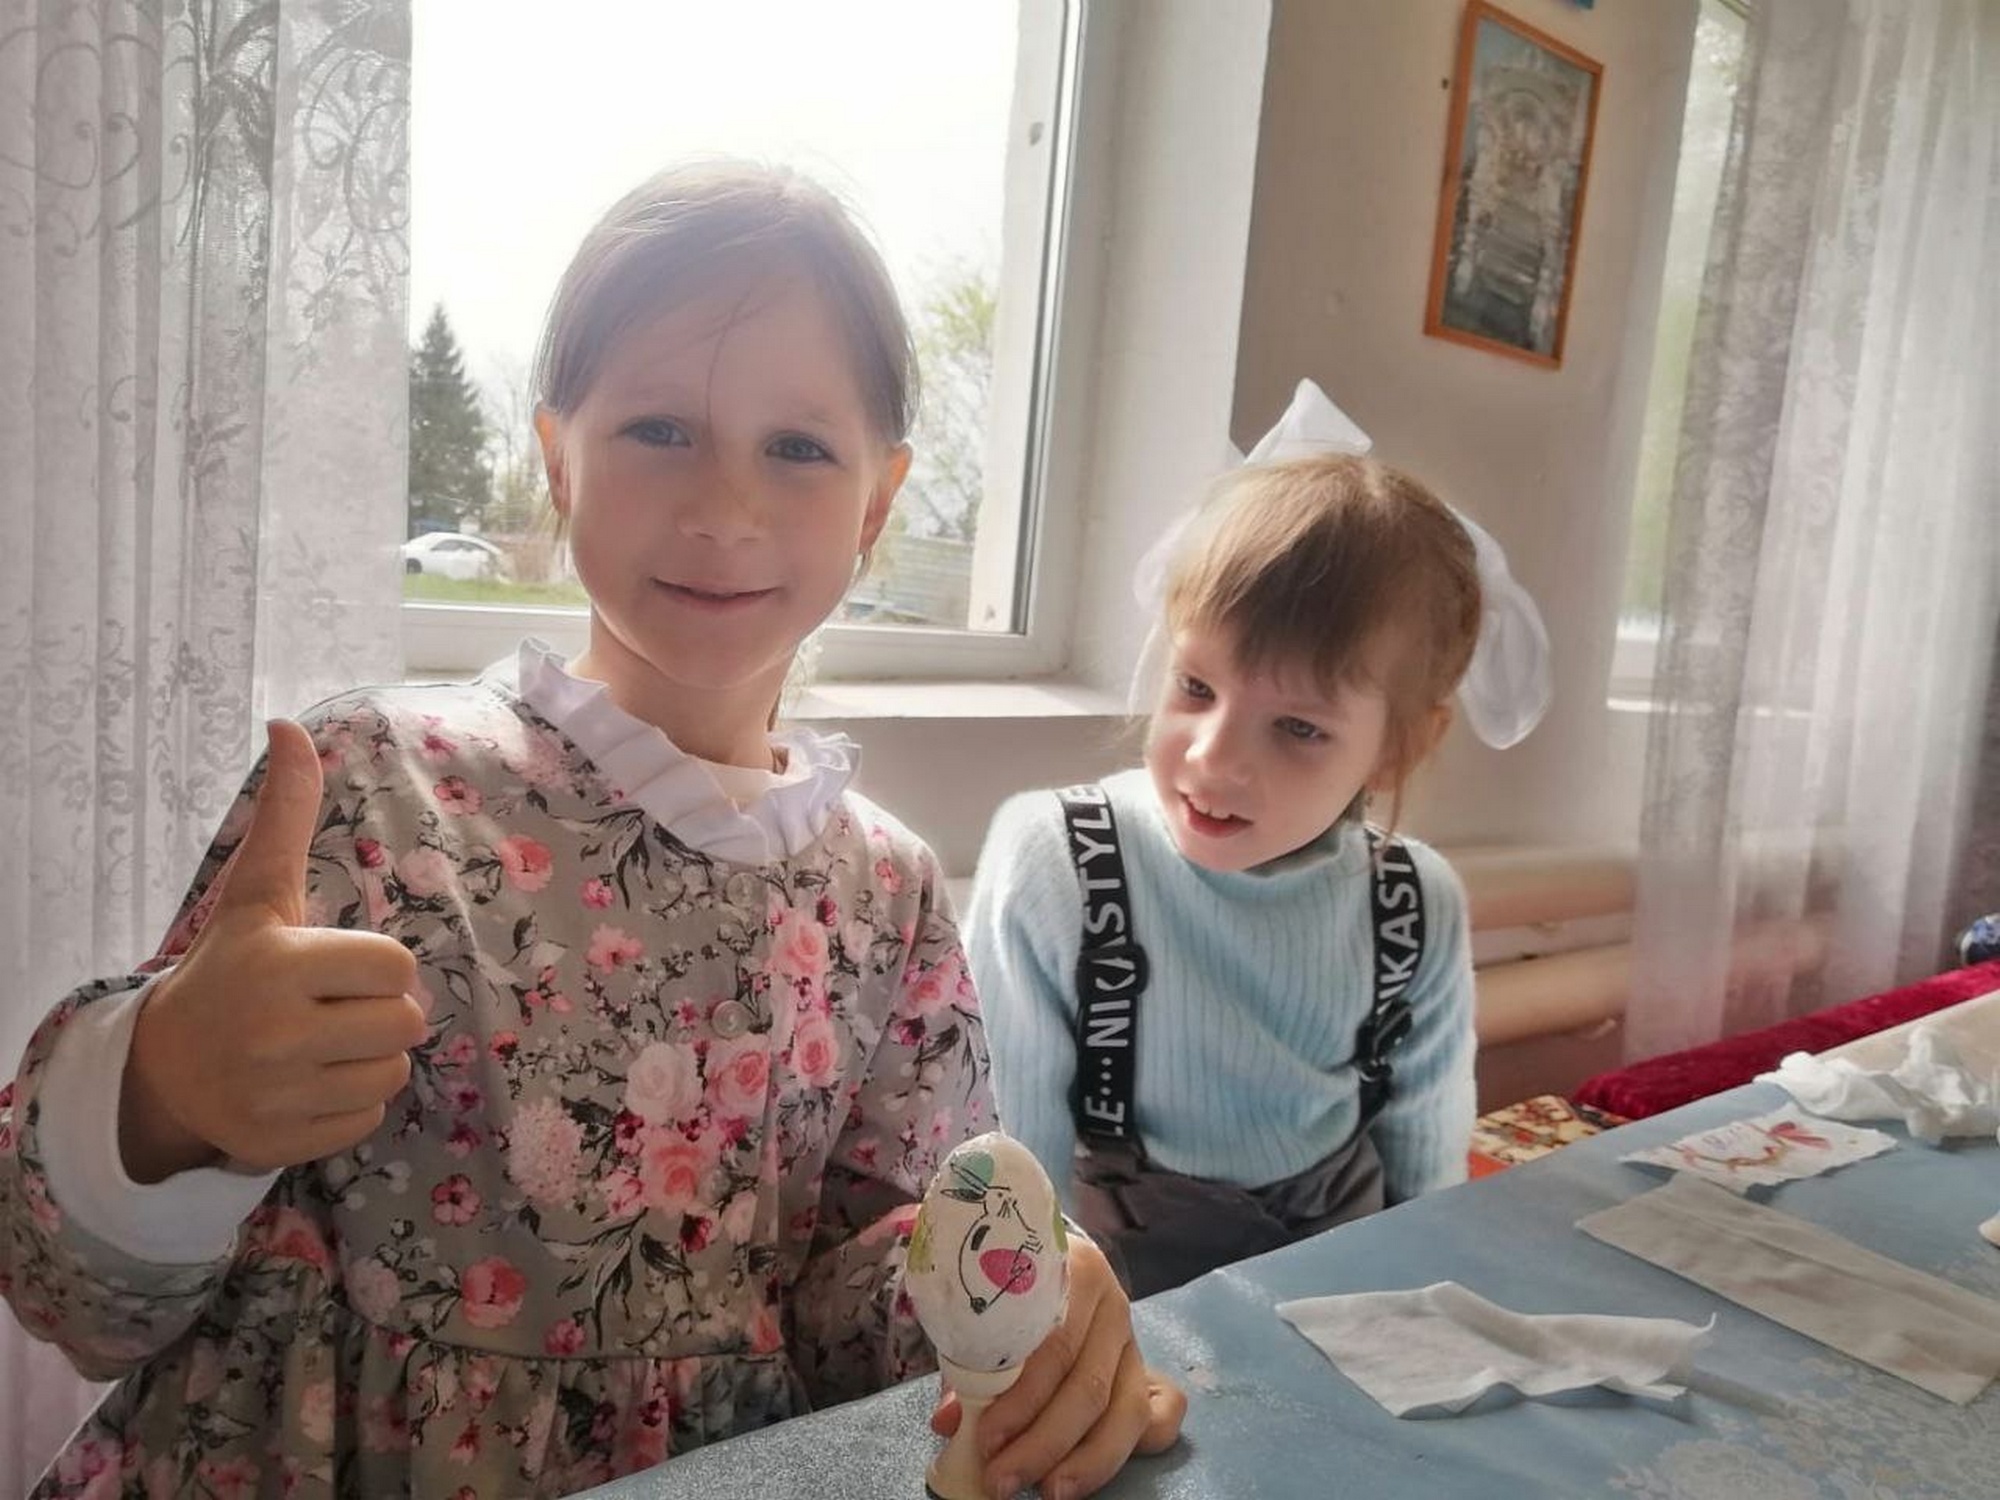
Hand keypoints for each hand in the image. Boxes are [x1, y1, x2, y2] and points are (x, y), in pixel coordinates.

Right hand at [121, 720, 426, 1180]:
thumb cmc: (231, 970)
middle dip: (384, 1013)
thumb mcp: (258, 894)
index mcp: (280, 964)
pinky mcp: (282, 1144)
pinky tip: (308, 1086)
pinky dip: (348, 1106)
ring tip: (323, 1046)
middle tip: (338, 1008)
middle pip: (409, 1023)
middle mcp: (278, 1033)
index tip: (338, 966)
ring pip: (393, 1074)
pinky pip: (367, 1121)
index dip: (378, 965)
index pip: (396, 966)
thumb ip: (284, 816)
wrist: (164, 1067)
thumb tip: (291, 726)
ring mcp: (279, 1096)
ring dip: (370, 1059)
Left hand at [929, 1236, 1186, 1498]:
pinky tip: (1088, 1476)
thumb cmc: (1006, 1297)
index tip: (985, 1440)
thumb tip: (949, 1421)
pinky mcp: (1146, 1377)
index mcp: (1076, 1274)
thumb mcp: (983, 1317)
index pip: (1054, 1346)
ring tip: (1045, 1491)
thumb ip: (968, 1364)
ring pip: (1126, 1412)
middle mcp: (1114, 1307)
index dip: (1021, 1400)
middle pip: (1089, 1386)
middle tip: (1002, 1479)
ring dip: (1085, 1462)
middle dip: (1044, 1443)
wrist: (1041, 1270)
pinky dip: (1130, 1450)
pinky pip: (1159, 1419)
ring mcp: (1134, 1344)